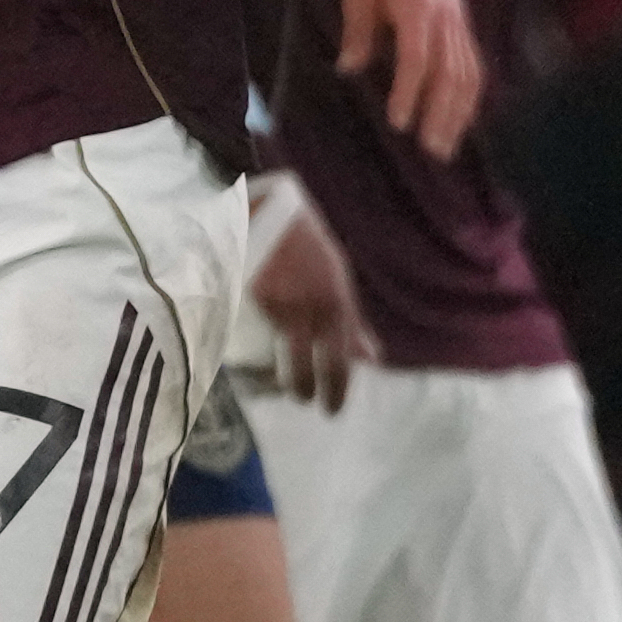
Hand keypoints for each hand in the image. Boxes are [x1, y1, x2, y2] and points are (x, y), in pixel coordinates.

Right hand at [246, 190, 374, 411]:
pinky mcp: (248, 300)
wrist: (269, 211)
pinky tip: (253, 357)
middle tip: (306, 403)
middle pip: (308, 365)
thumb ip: (351, 324)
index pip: (339, 357)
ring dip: (285, 377)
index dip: (337, 388)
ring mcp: (277, 304)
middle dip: (308, 390)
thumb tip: (372, 359)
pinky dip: (254, 352)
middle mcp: (309, 306)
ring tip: (285, 387)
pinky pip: (252, 339)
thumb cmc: (307, 249)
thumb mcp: (337, 282)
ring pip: (281, 355)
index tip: (332, 409)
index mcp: (336, 301)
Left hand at [336, 0, 483, 158]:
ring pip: (467, 73)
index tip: (398, 122)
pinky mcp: (463, 25)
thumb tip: (350, 68)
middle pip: (449, 72)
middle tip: (430, 150)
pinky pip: (473, 65)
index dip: (409, 91)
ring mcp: (458, 21)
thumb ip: (358, 29)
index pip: (417, 57)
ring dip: (459, 113)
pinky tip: (460, 122)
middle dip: (441, 114)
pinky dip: (469, 97)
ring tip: (445, 148)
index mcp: (417, 4)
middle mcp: (445, 15)